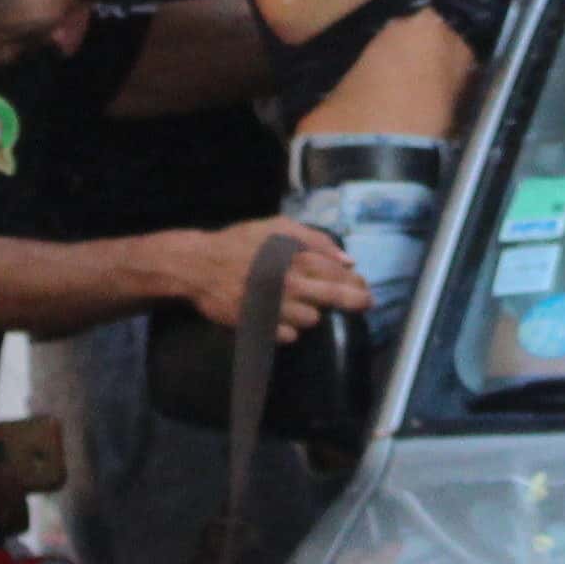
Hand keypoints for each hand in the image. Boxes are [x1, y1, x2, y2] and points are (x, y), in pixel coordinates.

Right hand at [183, 219, 376, 333]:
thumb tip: (348, 261)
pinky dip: (290, 328)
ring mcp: (274, 307)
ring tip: (305, 304)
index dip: (357, 283)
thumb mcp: (277, 227)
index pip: (339, 274)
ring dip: (313, 314)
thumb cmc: (241, 243)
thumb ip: (315, 240)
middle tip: (363, 304)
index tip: (364, 288)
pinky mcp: (259, 326)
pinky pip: (289, 336)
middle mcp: (289, 282)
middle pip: (334, 298)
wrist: (200, 266)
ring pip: (312, 320)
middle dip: (354, 302)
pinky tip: (284, 317)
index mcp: (296, 256)